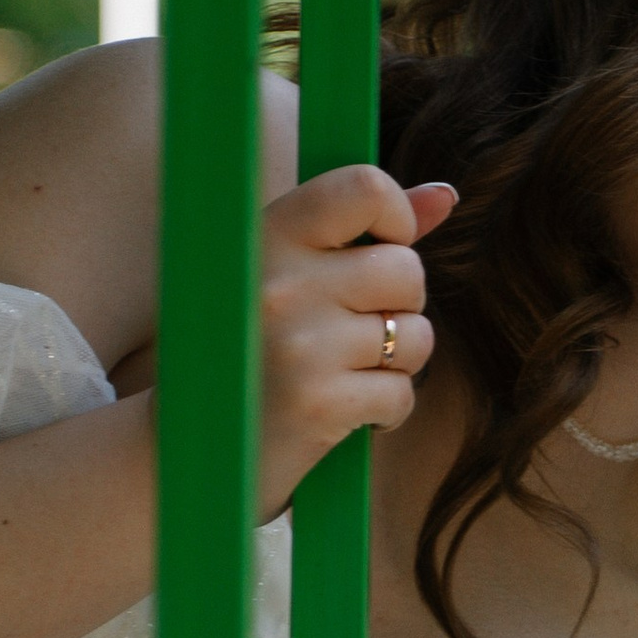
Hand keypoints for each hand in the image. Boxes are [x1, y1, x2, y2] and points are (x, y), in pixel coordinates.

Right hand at [255, 165, 455, 509]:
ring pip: (415, 336)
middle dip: (399, 307)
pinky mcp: (318, 404)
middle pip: (407, 271)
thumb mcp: (285, 272)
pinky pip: (401, 395)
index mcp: (266, 235)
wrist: (191, 449)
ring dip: (395, 364)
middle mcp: (280, 283)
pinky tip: (340, 414)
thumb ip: (363, 231)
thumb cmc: (248, 351)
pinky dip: (385, 412)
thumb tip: (445, 195)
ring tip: (342, 374)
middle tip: (352, 333)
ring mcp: (299, 345)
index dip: (396, 218)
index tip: (381, 249)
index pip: (365, 188)